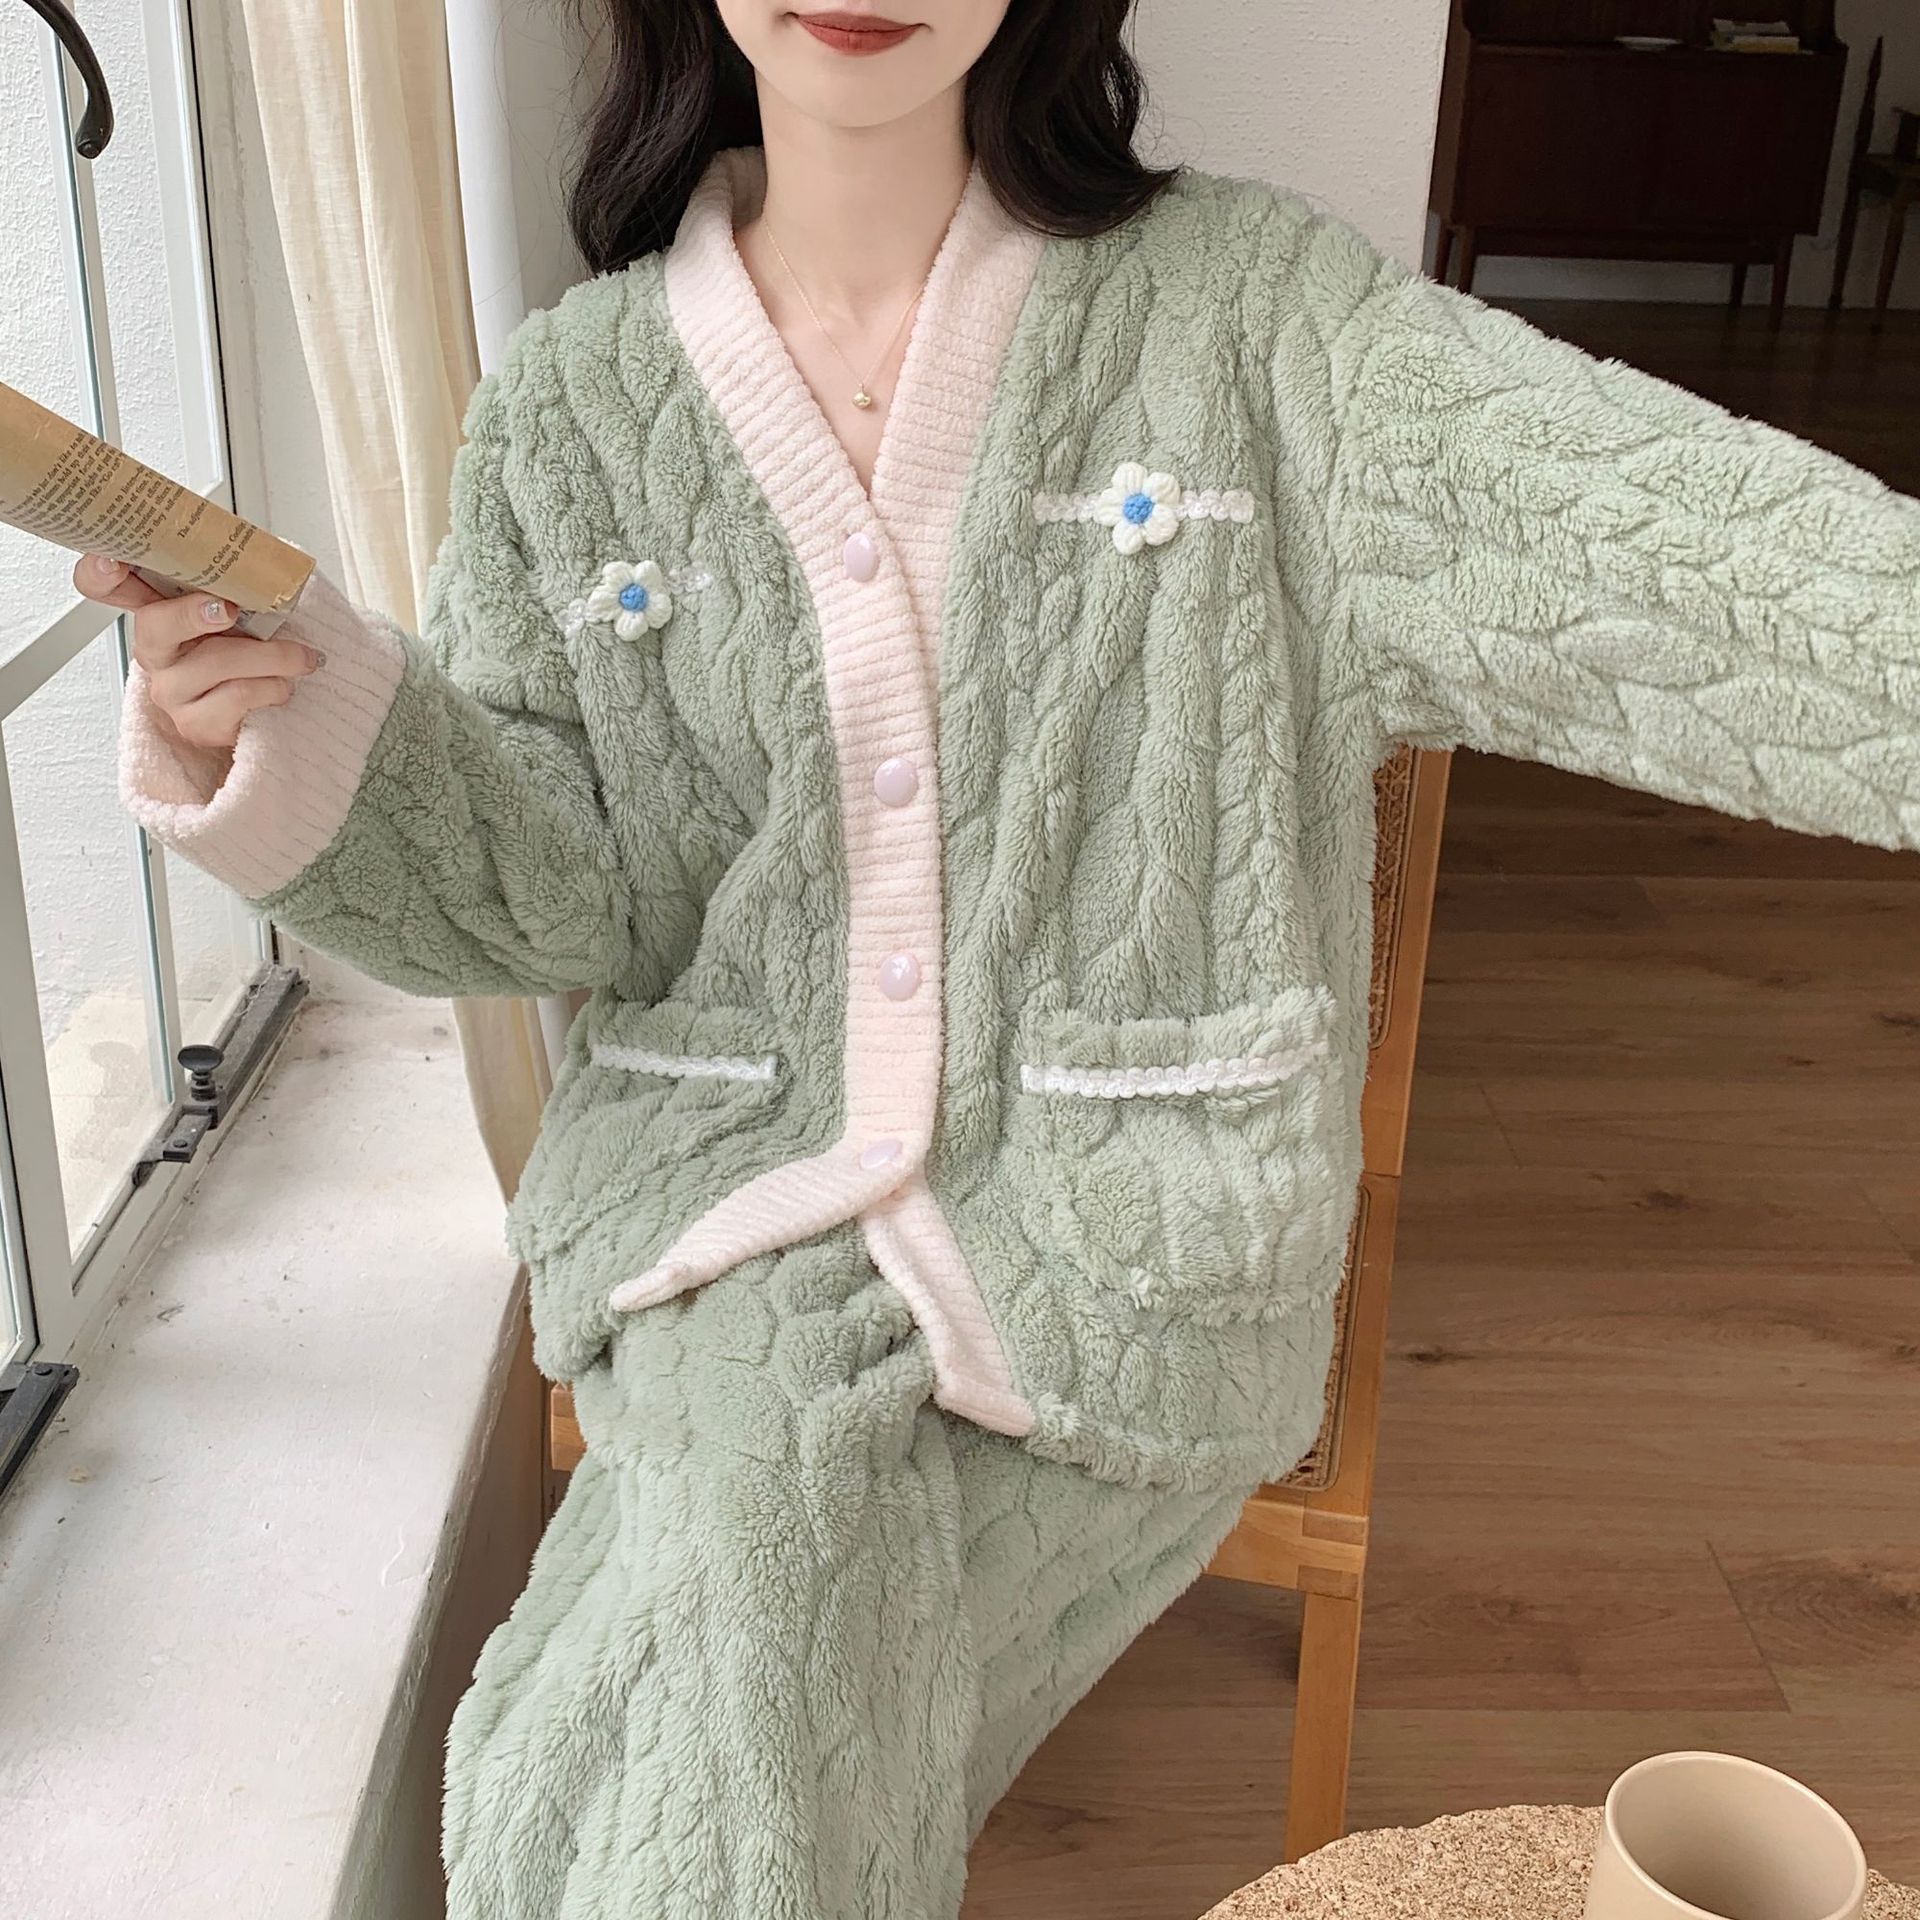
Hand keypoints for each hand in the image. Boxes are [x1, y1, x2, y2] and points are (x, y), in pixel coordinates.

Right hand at [72, 553, 321, 751]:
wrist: (255, 714)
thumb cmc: (244, 653)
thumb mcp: (237, 614)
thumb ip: (233, 586)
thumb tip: (269, 559)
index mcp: (157, 611)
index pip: (105, 586)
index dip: (100, 573)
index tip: (112, 560)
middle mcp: (155, 651)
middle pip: (155, 624)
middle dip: (194, 613)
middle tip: (229, 609)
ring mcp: (171, 690)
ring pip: (214, 662)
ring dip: (271, 656)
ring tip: (301, 657)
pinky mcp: (194, 723)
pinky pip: (237, 696)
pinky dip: (273, 687)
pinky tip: (284, 685)